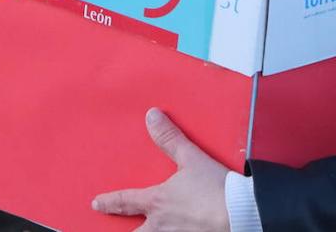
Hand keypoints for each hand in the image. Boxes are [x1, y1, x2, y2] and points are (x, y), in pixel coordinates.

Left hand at [92, 108, 229, 231]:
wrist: (239, 213)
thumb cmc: (215, 187)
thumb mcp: (191, 158)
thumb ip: (170, 138)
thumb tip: (151, 116)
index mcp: (159, 201)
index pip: (126, 201)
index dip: (109, 201)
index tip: (96, 203)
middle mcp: (162, 225)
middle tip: (114, 230)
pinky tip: (180, 231)